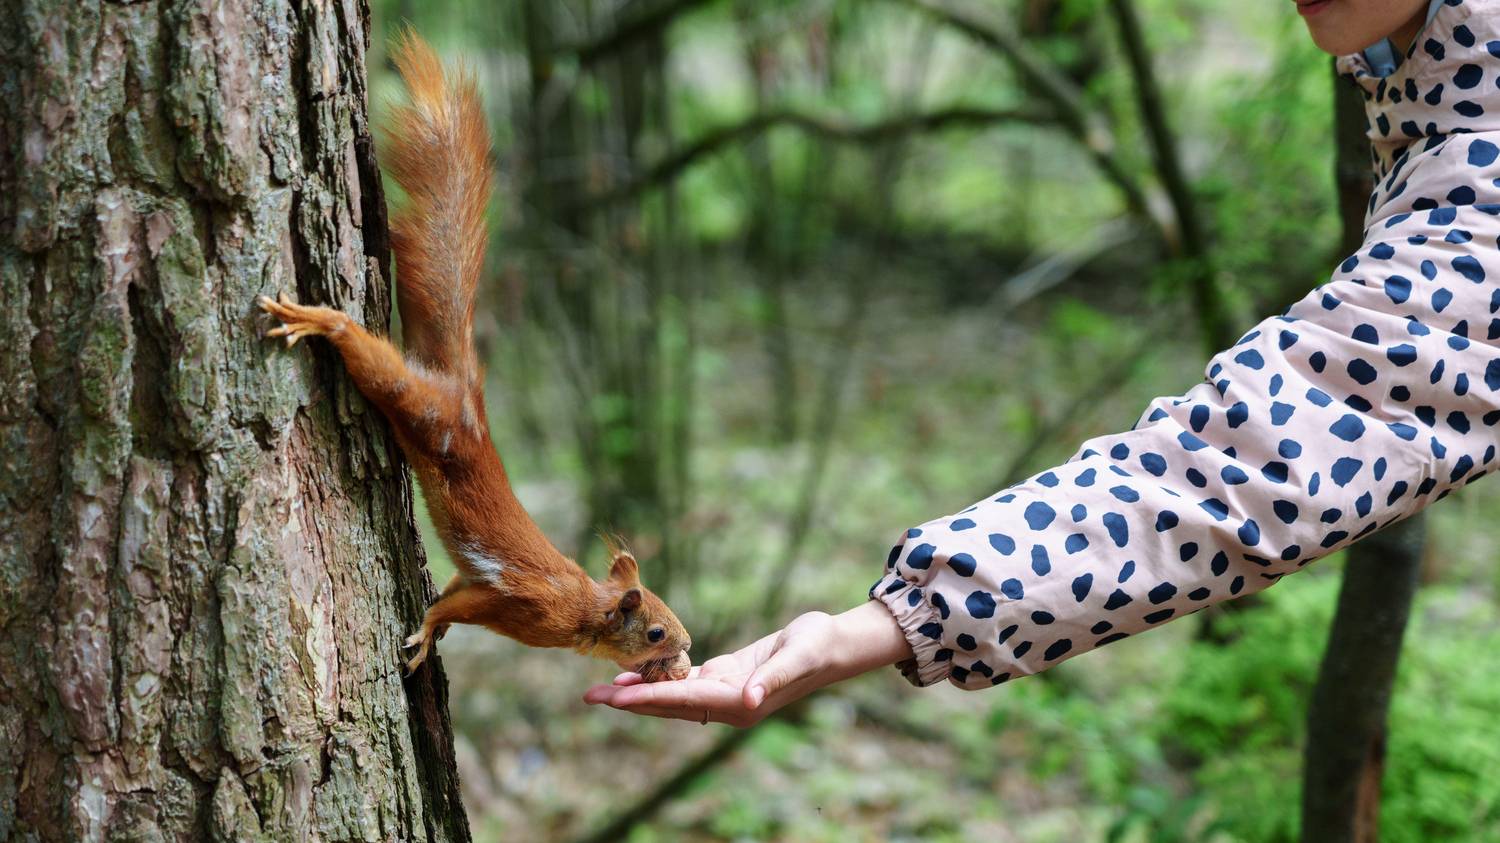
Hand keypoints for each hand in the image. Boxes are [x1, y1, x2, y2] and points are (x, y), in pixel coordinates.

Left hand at [583, 601, 912, 726]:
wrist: (832, 643)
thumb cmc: (816, 647)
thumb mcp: (795, 658)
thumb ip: (771, 679)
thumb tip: (747, 700)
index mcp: (740, 703)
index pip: (682, 701)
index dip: (647, 699)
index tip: (615, 698)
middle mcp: (727, 703)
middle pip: (668, 705)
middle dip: (629, 701)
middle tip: (589, 696)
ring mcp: (725, 691)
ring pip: (671, 695)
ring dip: (638, 692)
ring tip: (604, 687)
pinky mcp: (726, 676)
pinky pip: (685, 682)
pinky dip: (659, 678)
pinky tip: (637, 672)